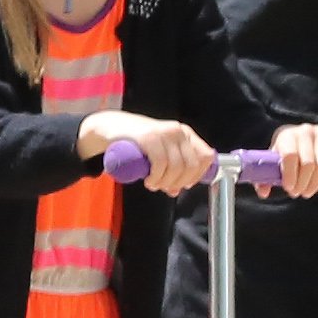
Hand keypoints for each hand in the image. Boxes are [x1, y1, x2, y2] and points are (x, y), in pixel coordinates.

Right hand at [77, 112, 214, 195]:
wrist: (111, 127)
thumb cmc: (136, 142)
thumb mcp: (160, 151)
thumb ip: (171, 167)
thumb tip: (178, 189)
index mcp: (185, 133)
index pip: (205, 156)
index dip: (198, 175)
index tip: (185, 184)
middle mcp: (177, 131)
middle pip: (191, 165)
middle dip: (179, 182)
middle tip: (164, 187)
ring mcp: (163, 133)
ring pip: (176, 167)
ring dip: (165, 182)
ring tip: (153, 185)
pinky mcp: (149, 137)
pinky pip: (160, 163)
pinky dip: (156, 178)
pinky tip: (149, 181)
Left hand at [268, 122, 317, 197]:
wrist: (300, 137)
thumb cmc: (285, 153)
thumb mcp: (273, 164)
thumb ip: (265, 179)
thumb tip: (264, 193)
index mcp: (287, 135)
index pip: (290, 156)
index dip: (290, 175)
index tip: (289, 189)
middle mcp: (305, 130)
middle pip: (308, 163)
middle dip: (303, 184)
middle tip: (299, 193)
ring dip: (316, 183)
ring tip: (309, 191)